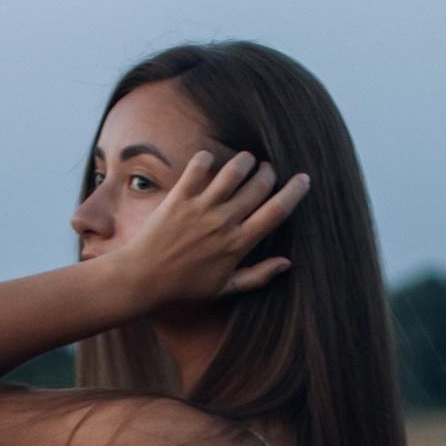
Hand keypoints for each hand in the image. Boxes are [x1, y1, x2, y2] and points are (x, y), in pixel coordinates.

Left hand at [97, 148, 309, 318]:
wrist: (142, 279)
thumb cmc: (183, 287)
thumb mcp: (224, 288)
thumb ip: (257, 276)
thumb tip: (287, 263)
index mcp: (238, 244)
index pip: (276, 212)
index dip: (295, 192)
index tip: (304, 179)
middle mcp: (223, 223)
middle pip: (259, 185)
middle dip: (268, 171)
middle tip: (266, 170)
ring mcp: (201, 208)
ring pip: (234, 170)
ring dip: (244, 160)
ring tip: (245, 161)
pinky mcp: (179, 197)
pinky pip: (199, 165)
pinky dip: (207, 157)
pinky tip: (208, 161)